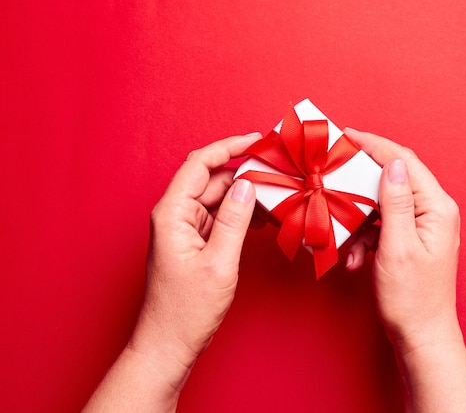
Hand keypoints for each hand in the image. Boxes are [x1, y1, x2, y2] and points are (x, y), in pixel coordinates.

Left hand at [130, 132, 259, 380]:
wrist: (169, 344)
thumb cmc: (186, 310)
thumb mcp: (218, 263)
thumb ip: (234, 220)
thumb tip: (248, 185)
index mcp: (172, 213)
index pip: (200, 164)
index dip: (229, 147)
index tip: (256, 139)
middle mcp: (175, 215)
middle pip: (212, 180)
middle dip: (244, 173)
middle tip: (277, 171)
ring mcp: (185, 229)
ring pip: (218, 199)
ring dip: (245, 196)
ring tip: (276, 196)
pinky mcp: (195, 242)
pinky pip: (220, 218)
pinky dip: (240, 215)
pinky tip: (263, 219)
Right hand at [343, 128, 461, 351]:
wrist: (420, 335)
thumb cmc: (412, 298)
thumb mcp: (398, 247)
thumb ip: (395, 202)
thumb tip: (391, 163)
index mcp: (437, 208)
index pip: (404, 162)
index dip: (374, 145)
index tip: (347, 135)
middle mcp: (434, 211)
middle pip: (392, 180)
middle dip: (360, 182)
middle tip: (334, 176)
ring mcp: (422, 226)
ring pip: (382, 205)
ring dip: (359, 220)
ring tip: (348, 244)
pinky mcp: (410, 240)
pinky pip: (382, 226)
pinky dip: (365, 237)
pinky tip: (356, 259)